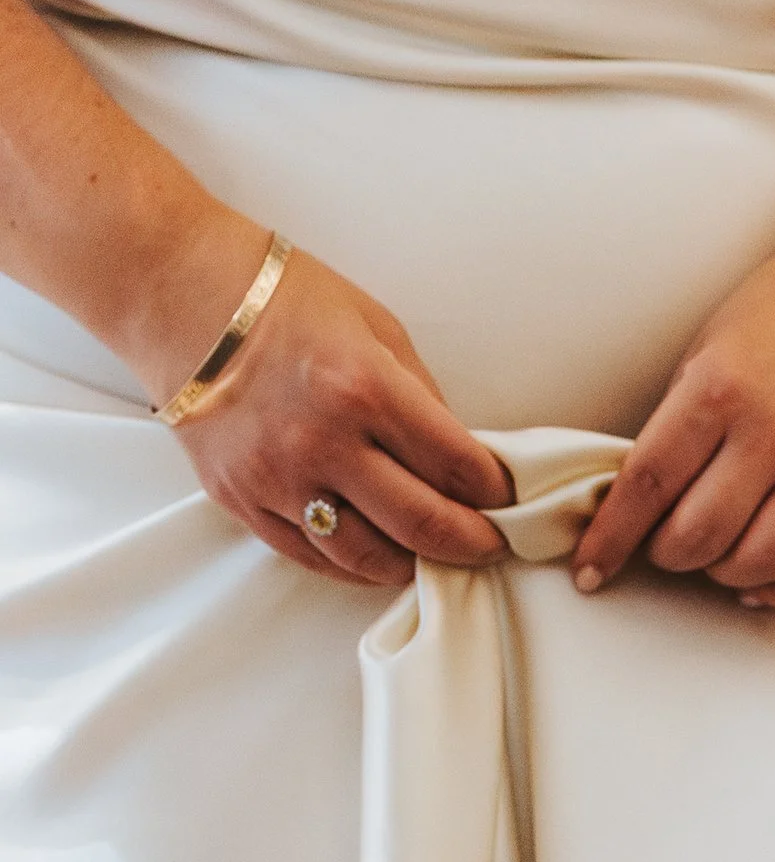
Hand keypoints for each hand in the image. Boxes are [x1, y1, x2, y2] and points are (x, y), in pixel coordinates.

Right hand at [151, 224, 512, 587]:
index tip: (508, 500)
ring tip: (436, 556)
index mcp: (364, 388)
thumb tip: (459, 459)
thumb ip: (422, 397)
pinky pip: (314, 557)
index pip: (457, 466)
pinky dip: (357, 566)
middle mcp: (323, 442)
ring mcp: (279, 479)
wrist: (180, 295)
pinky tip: (381, 557)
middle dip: (473, 543)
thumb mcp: (375, 326)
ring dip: (415, 565)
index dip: (495, 493)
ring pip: (369, 557)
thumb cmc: (284, 299)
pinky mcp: (244, 500)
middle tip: (491, 545)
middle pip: (423, 526)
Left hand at [571, 224, 774, 609]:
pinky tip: (762, 582)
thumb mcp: (708, 350)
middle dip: (669, 555)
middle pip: (700, 536)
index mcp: (719, 388)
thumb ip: (680, 425)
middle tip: (666, 546)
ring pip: (760, 561)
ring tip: (716, 558)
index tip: (590, 569)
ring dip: (723, 574)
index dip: (612, 538)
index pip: (649, 484)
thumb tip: (645, 503)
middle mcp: (774, 431)